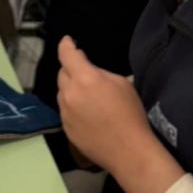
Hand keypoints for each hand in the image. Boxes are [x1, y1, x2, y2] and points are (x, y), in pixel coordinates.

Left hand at [57, 36, 151, 175]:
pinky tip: (88, 114)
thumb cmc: (130, 114)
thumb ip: (100, 72)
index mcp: (85, 79)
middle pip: (62, 74)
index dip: (66, 45)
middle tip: (85, 74)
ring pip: (62, 93)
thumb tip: (88, 69)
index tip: (67, 41)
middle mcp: (69, 94)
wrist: (128, 150)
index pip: (67, 55)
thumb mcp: (121, 84)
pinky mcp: (66, 128)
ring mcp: (65, 113)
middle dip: (71, 70)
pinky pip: (65, 111)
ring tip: (89, 97)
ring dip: (71, 89)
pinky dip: (72, 107)